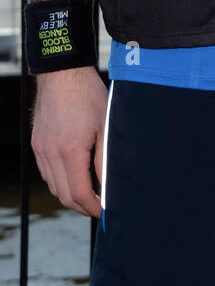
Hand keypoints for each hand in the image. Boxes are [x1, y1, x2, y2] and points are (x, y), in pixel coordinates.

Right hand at [31, 66, 106, 217]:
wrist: (63, 74)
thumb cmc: (88, 96)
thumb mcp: (105, 126)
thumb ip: (104, 159)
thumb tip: (107, 186)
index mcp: (70, 151)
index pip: (79, 194)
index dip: (93, 207)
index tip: (105, 211)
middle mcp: (51, 153)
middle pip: (64, 195)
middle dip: (82, 207)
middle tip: (98, 207)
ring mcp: (41, 149)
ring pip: (53, 186)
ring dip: (70, 195)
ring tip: (89, 194)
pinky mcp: (37, 143)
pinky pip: (46, 172)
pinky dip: (59, 181)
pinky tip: (73, 177)